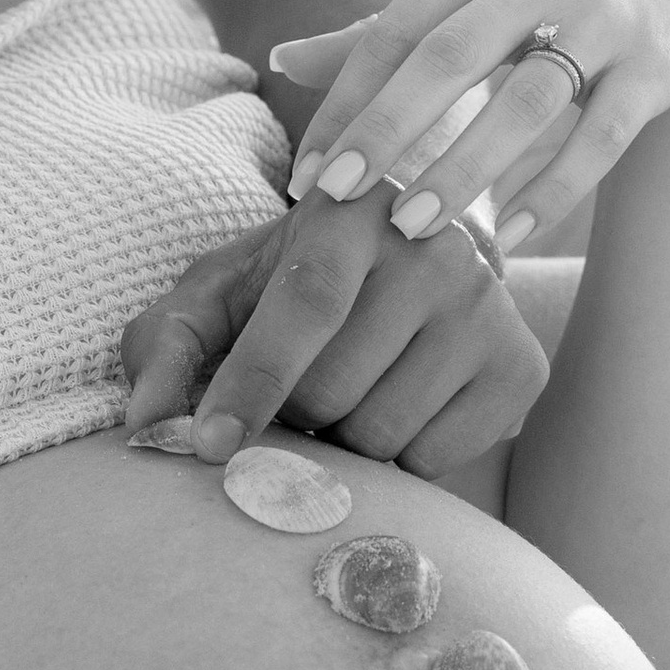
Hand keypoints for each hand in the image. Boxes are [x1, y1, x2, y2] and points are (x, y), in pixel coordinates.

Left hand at [120, 194, 548, 477]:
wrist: (407, 270)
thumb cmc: (292, 285)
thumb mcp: (219, 295)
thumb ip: (167, 347)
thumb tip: (147, 426)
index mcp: (352, 209)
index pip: (305, 306)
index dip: (251, 382)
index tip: (207, 447)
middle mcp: (436, 247)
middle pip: (333, 389)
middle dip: (293, 413)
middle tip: (299, 387)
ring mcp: (489, 307)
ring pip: (382, 434)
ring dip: (343, 438)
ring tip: (350, 391)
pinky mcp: (522, 367)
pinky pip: (434, 460)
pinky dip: (398, 458)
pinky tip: (398, 406)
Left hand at [271, 0, 669, 254]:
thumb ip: (377, 33)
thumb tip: (277, 61)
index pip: (393, 35)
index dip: (346, 106)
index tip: (306, 178)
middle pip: (450, 57)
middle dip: (388, 130)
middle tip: (338, 198)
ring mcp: (602, 19)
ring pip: (526, 100)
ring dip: (465, 168)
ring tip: (414, 230)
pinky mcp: (654, 66)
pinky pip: (600, 136)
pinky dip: (553, 188)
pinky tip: (509, 236)